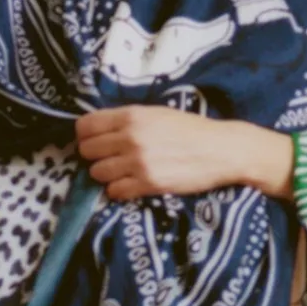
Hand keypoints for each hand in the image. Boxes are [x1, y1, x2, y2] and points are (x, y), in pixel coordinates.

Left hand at [75, 106, 294, 202]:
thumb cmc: (190, 129)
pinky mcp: (148, 184)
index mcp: (131, 115)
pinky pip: (115, 192)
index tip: (93, 142)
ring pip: (98, 173)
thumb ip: (127, 119)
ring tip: (121, 173)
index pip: (85, 126)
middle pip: (87, 151)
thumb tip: (98, 130)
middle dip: (94, 156)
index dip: (85, 136)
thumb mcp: (156, 113)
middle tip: (109, 159)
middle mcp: (131, 137)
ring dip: (106, 175)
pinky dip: (119, 190)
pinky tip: (131, 185)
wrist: (221, 149)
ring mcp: (138, 162)